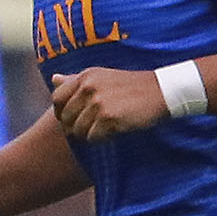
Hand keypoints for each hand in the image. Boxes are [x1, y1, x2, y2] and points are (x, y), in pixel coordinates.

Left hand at [49, 66, 169, 141]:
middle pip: (65, 118)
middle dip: (77, 126)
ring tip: (107, 126)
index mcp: (85, 76)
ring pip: (77, 131)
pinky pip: (92, 138)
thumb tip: (53, 79)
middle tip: (96, 125)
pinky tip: (114, 130)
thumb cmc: (132, 87)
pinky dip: (101, 139)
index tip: (76, 117)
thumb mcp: (102, 77)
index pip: (56, 99)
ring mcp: (98, 103)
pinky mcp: (108, 118)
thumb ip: (76, 80)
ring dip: (90, 134)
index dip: (63, 112)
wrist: (163, 92)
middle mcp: (88, 87)